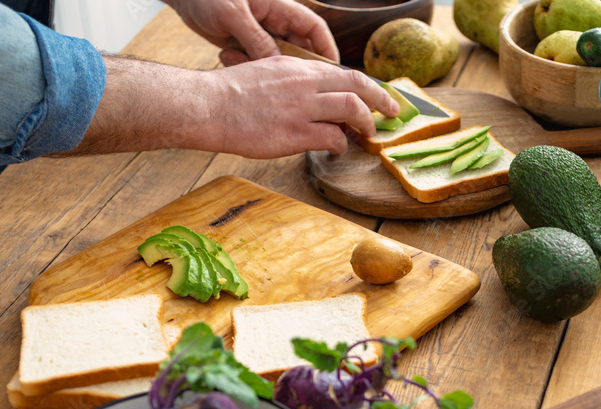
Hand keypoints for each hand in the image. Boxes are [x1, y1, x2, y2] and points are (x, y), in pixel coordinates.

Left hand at [164, 0, 338, 62]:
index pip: (314, 30)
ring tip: (258, 76)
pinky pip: (258, 62)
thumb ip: (256, 39)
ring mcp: (261, 34)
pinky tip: (232, 61)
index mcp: (279, 8)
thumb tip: (277, 62)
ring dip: (271, 72)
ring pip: (280, 60)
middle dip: (302, 71)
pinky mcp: (246, 44)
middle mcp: (274, 21)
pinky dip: (251, 68)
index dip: (326, 51)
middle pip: (302, 50)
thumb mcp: (233, 16)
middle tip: (303, 92)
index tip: (333, 74)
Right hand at [204, 57, 398, 155]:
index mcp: (297, 67)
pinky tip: (338, 149)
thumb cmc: (230, 94)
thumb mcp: (266, 72)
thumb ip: (293, 82)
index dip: (366, 85)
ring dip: (366, 123)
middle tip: (393, 113)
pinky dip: (341, 144)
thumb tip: (312, 96)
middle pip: (357, 84)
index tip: (378, 96)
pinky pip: (332, 137)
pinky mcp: (295, 133)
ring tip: (368, 134)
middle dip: (381, 99)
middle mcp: (304, 83)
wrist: (208, 106)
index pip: (342, 72)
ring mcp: (301, 107)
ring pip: (352, 107)